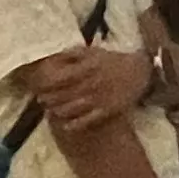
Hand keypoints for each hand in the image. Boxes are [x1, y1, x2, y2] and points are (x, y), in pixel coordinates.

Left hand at [35, 45, 154, 134]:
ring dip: (57, 111)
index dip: (46, 84)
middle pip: (62, 95)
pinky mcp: (106, 111)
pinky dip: (73, 125)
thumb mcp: (94, 51)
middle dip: (48, 99)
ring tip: (51, 111)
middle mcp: (90, 84)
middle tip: (41, 100)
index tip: (38, 86)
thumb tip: (55, 57)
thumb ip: (74, 53)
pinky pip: (86, 121)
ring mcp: (98, 99)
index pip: (60, 78)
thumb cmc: (113, 61)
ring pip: (71, 109)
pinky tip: (65, 125)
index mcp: (87, 68)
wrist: (140, 72)